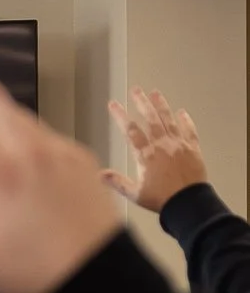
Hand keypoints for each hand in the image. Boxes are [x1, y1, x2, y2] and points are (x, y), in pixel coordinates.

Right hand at [102, 86, 207, 213]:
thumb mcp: (135, 193)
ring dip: (162, 106)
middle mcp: (162, 145)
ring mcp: (179, 145)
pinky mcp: (193, 149)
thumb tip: (99, 174)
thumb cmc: (161, 199)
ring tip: (156, 94)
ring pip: (169, 120)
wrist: (188, 202)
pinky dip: (186, 120)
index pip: (130, 130)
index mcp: (146, 155)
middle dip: (142, 103)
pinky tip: (182, 112)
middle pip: (151, 119)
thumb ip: (117, 182)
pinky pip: (189, 130)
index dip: (120, 115)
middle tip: (136, 90)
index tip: (114, 105)